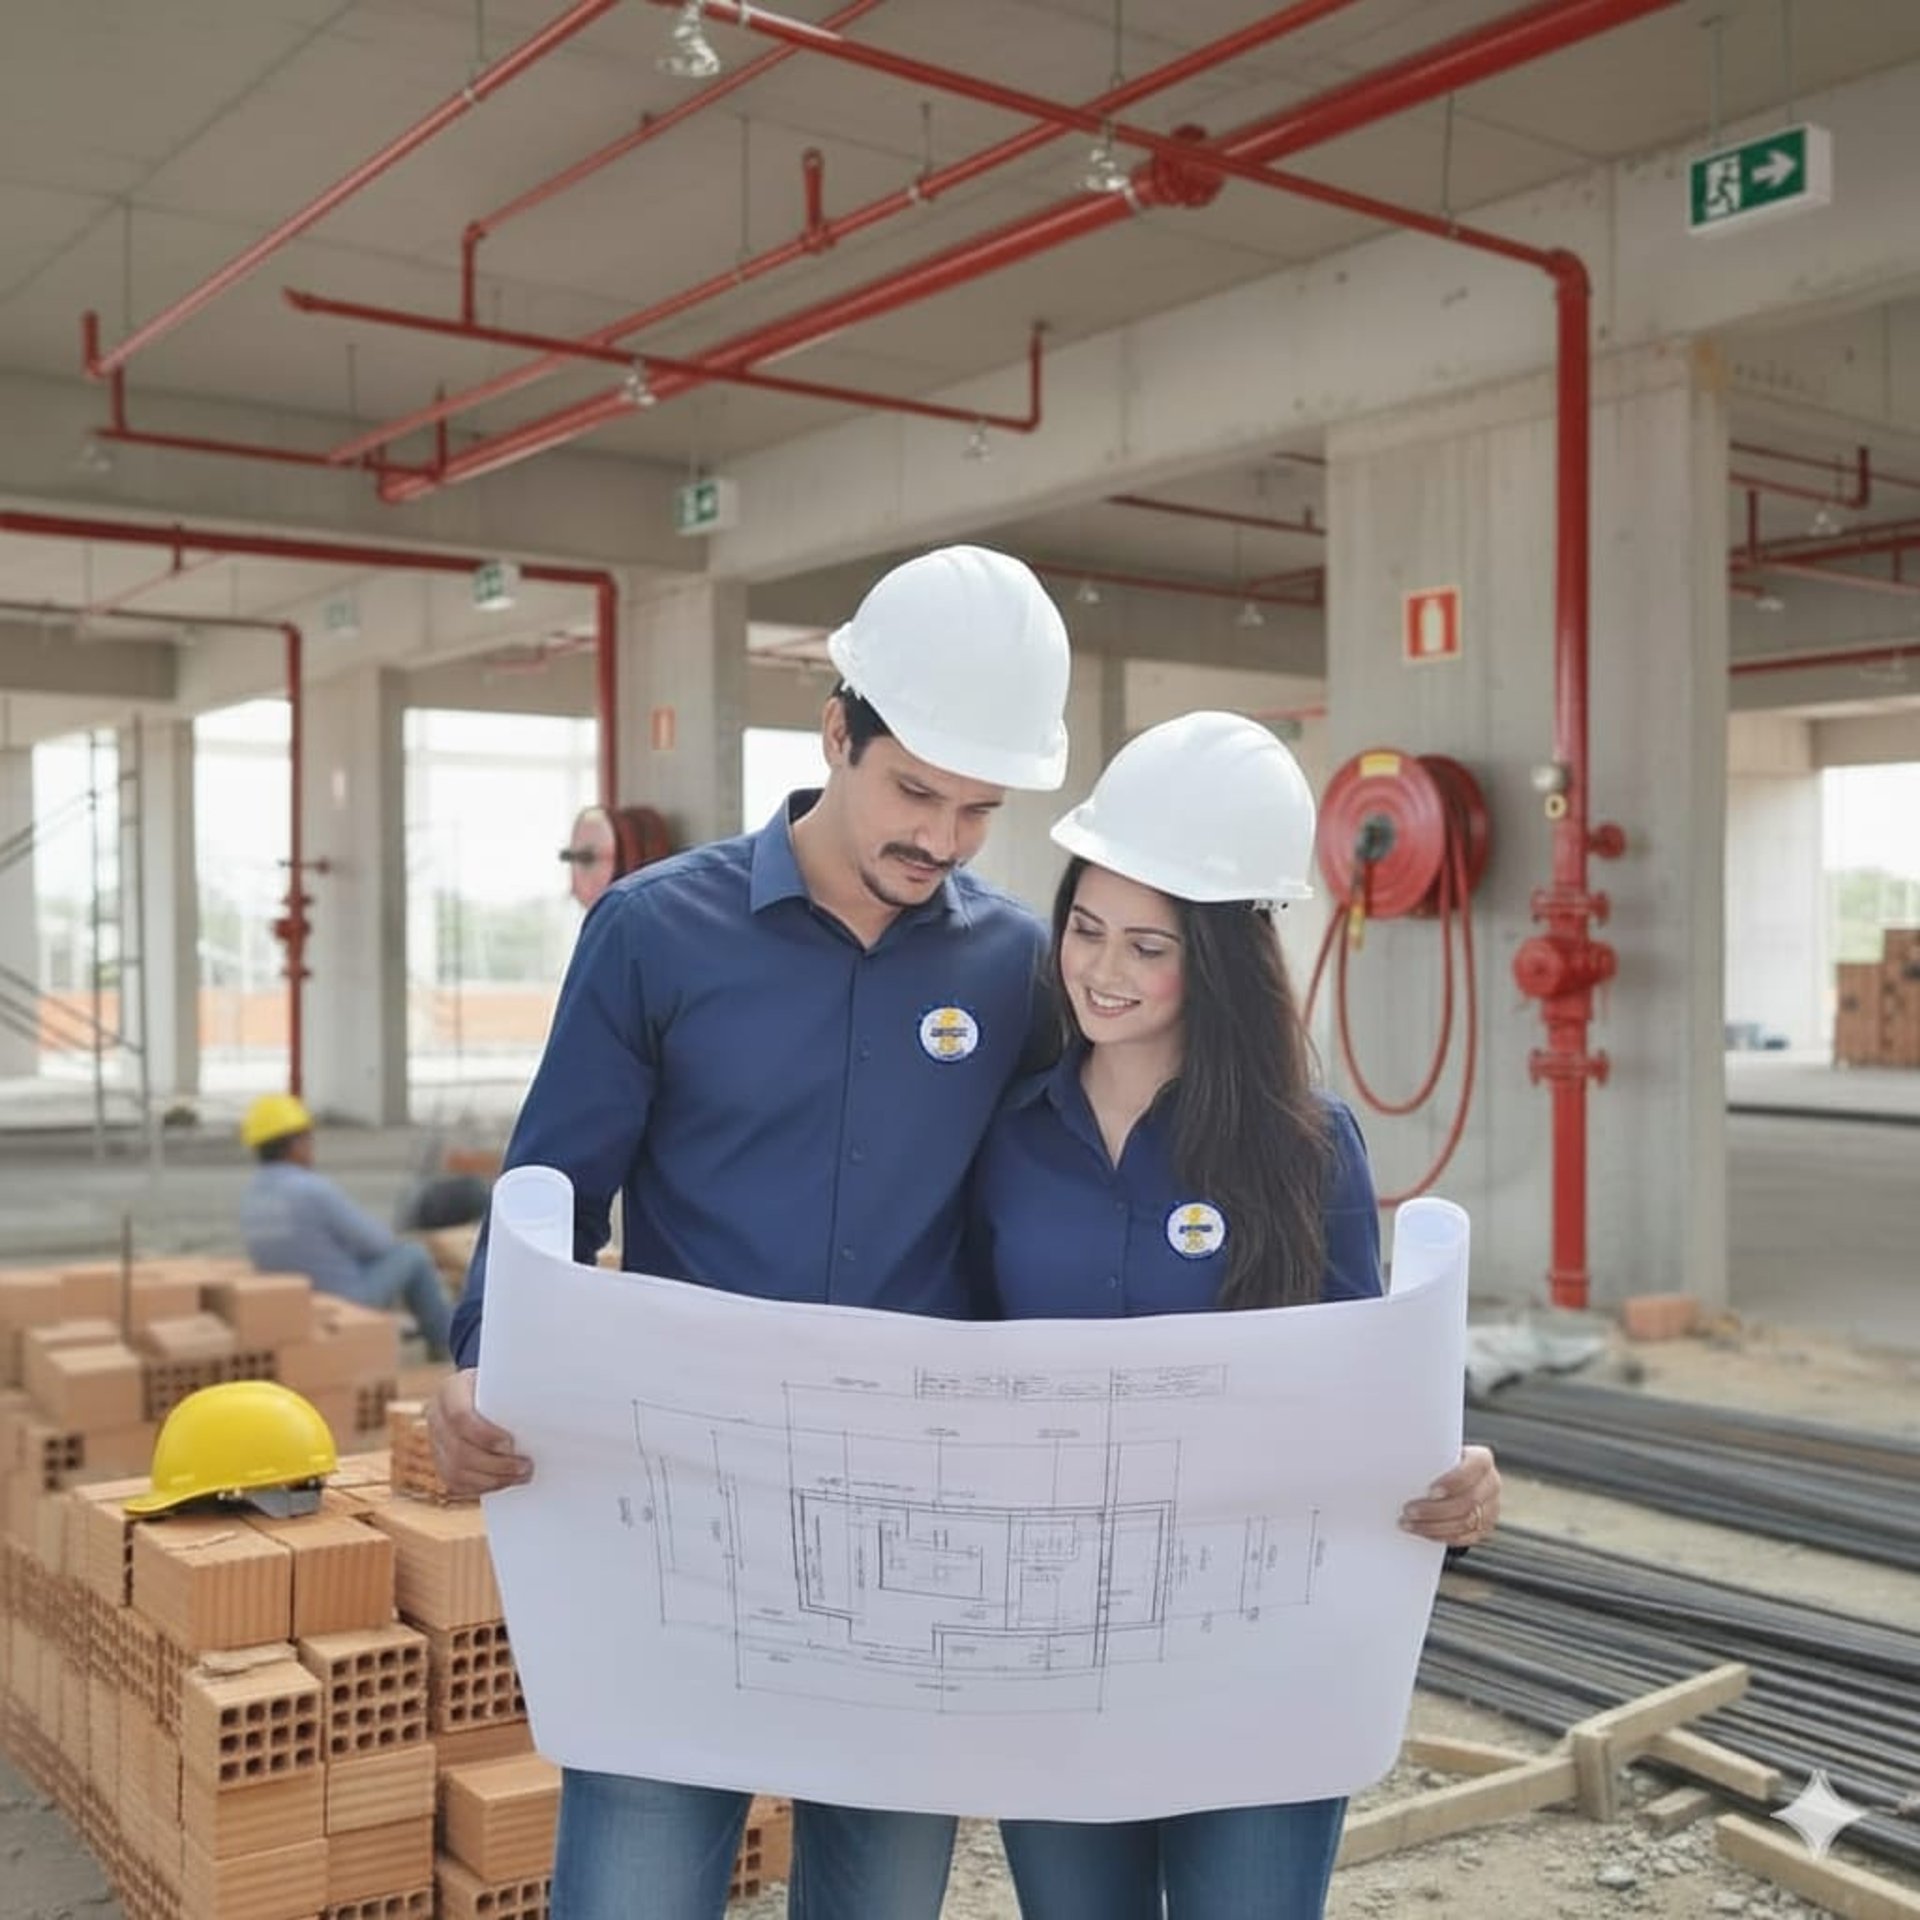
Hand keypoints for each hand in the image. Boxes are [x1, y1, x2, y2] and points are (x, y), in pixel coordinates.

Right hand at [428, 1368, 532, 1496]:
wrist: (480, 1391)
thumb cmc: (501, 1384)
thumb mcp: (505, 1378)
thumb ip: (518, 1392)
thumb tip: (556, 1404)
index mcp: (450, 1389)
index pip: (460, 1416)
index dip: (485, 1435)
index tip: (512, 1444)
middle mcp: (436, 1416)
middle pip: (460, 1450)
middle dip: (496, 1464)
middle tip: (526, 1466)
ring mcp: (435, 1441)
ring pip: (456, 1471)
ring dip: (492, 1479)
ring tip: (522, 1476)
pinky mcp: (440, 1461)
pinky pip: (456, 1483)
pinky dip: (482, 1487)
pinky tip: (505, 1482)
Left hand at [1400, 1444, 1499, 1546]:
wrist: (1453, 1476)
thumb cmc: (1438, 1461)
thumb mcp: (1437, 1453)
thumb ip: (1427, 1457)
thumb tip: (1394, 1461)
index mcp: (1482, 1460)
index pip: (1475, 1467)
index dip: (1454, 1481)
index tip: (1430, 1491)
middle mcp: (1491, 1483)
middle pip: (1468, 1501)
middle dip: (1435, 1509)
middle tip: (1408, 1511)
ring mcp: (1490, 1508)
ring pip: (1466, 1522)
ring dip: (1434, 1526)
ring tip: (1408, 1523)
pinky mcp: (1484, 1527)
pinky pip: (1464, 1537)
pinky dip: (1441, 1536)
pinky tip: (1421, 1532)